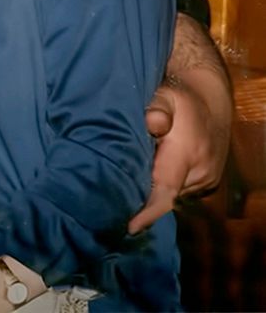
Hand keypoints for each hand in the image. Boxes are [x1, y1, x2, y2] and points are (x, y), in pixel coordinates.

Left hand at [129, 67, 231, 230]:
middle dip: (140, 196)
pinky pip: (180, 191)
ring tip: (126, 177)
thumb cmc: (181, 98)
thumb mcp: (167, 95)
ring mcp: (206, 181)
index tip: (130, 227)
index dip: (148, 212)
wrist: (212, 102)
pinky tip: (147, 173)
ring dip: (152, 190)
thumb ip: (157, 107)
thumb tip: (151, 122)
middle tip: (110, 194)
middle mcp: (200, 173)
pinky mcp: (207, 184)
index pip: (166, 190)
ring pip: (172, 194)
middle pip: (164, 195)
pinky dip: (163, 186)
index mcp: (187, 153)